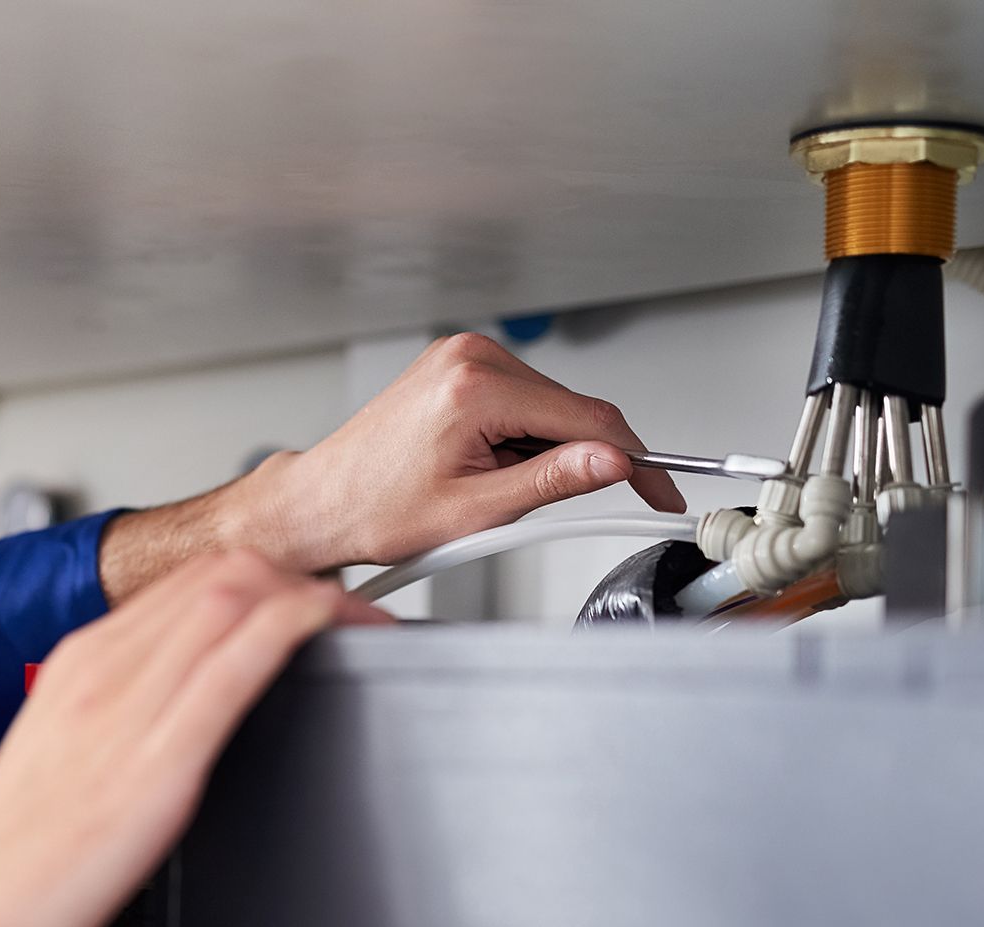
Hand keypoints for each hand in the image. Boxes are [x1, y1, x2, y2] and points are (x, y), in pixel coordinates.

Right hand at [0, 550, 388, 926]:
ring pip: (234, 598)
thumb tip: (177, 720)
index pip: (189, 582)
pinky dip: (295, 632)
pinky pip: (234, 668)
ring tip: (364, 626)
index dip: (268, 580)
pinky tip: (330, 635)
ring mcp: (125, 712)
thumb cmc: (3, 869)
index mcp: (77, 667)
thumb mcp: (62, 769)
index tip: (310, 608)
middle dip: (304, 577)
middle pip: (221, 573)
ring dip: (316, 597)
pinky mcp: (154, 767)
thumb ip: (117, 730)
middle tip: (357, 616)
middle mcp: (100, 672)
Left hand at [238, 333, 685, 570]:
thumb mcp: (476, 512)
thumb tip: (612, 463)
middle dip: (575, 461)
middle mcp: (469, 358)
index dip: (637, 460)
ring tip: (486, 490)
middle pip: (571, 409)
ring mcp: (461, 356)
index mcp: (474, 388)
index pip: (588, 419)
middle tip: (536, 509)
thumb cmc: (374, 510)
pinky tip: (482, 468)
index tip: (661, 488)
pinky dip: (519, 439)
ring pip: (548, 407)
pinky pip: (520, 401)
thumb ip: (552, 483)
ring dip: (541, 453)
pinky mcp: (456, 366)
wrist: (322, 503)